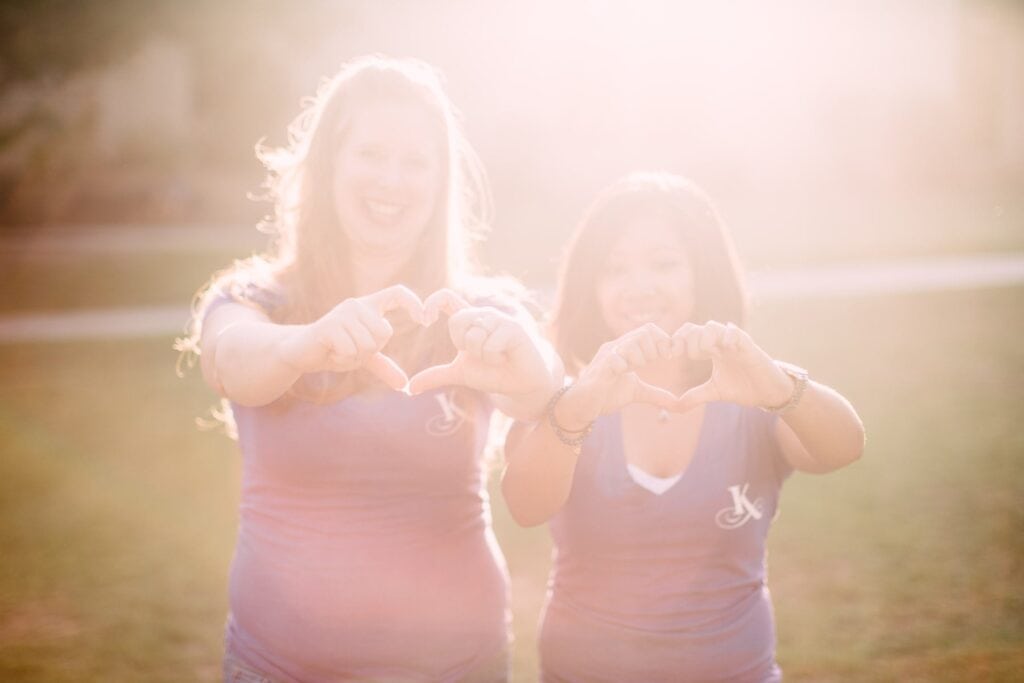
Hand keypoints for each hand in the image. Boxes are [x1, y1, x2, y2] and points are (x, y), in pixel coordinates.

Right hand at [279, 284, 424, 389]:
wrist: (299, 353)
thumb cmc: (333, 350)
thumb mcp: (363, 358)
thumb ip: (384, 366)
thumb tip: (405, 385)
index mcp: (368, 307)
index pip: (397, 293)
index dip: (414, 303)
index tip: (426, 320)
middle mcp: (357, 304)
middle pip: (384, 333)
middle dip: (369, 351)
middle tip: (349, 348)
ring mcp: (342, 313)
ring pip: (367, 344)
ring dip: (354, 356)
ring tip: (338, 349)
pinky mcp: (329, 326)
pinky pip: (351, 351)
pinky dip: (342, 359)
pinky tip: (330, 352)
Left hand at [407, 296, 556, 400]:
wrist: (520, 384)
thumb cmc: (493, 373)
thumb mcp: (460, 373)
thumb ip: (435, 376)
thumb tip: (410, 388)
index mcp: (469, 320)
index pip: (446, 298)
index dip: (432, 302)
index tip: (424, 319)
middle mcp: (483, 315)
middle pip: (457, 321)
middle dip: (464, 345)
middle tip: (480, 354)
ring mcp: (499, 320)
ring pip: (474, 335)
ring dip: (482, 355)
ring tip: (496, 357)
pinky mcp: (513, 328)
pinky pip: (490, 344)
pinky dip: (494, 358)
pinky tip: (505, 358)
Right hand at [554, 323, 679, 429]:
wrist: (582, 406)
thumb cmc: (607, 394)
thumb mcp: (637, 392)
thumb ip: (656, 394)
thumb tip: (678, 403)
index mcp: (626, 349)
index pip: (649, 330)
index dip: (663, 340)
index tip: (669, 357)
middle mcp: (616, 347)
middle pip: (645, 332)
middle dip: (655, 349)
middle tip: (651, 364)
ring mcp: (607, 356)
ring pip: (632, 342)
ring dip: (641, 358)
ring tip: (633, 369)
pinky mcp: (600, 369)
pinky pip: (615, 359)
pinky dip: (624, 366)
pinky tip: (621, 374)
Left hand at [670, 321, 793, 410]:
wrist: (768, 392)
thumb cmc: (743, 387)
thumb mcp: (714, 392)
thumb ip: (694, 396)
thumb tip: (674, 407)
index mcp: (710, 349)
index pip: (688, 334)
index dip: (676, 341)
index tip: (670, 356)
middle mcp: (719, 343)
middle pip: (695, 328)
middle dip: (686, 339)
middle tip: (685, 356)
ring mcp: (733, 342)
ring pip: (712, 326)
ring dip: (703, 338)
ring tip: (705, 354)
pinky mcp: (748, 346)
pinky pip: (735, 332)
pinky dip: (726, 337)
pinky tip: (724, 350)